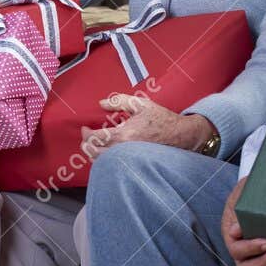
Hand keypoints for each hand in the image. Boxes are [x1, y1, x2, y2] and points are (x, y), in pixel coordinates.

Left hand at [79, 94, 211, 157]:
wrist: (180, 135)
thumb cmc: (161, 118)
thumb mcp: (140, 103)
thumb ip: (118, 101)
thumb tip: (101, 103)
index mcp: (125, 134)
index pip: (95, 138)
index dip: (86, 133)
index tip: (85, 128)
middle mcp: (125, 149)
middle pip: (95, 153)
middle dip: (86, 145)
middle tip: (85, 138)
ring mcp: (130, 158)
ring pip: (103, 162)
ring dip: (94, 153)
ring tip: (93, 145)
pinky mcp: (134, 163)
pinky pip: (113, 164)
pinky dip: (105, 159)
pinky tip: (105, 151)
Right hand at [220, 177, 265, 265]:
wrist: (258, 192)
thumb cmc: (249, 190)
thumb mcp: (243, 190)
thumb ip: (242, 201)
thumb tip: (241, 222)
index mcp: (232, 234)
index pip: (237, 249)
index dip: (251, 249)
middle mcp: (242, 250)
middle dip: (263, 264)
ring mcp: (255, 257)